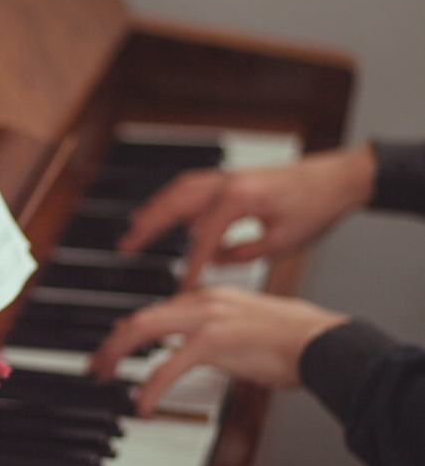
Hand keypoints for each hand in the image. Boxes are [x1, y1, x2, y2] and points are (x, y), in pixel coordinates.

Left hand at [88, 287, 347, 416]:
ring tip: (105, 376)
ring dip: (117, 354)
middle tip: (98, 364)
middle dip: (113, 341)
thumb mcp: (244, 324)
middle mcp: (201, 301)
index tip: (116, 346)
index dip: (131, 330)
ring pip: (143, 330)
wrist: (321, 341)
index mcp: (208, 297)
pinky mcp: (214, 342)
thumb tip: (192, 349)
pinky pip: (169, 366)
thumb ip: (214, 331)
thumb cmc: (293, 337)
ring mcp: (206, 319)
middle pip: (140, 316)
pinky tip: (143, 404)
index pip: (156, 310)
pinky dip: (150, 387)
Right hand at [119, 145, 375, 288]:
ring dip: (155, 210)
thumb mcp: (283, 242)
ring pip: (178, 192)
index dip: (191, 266)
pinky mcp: (231, 178)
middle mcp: (227, 183)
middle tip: (126, 247)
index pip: (202, 238)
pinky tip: (169, 216)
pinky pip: (191, 188)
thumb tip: (216, 260)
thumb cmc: (316, 207)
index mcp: (238, 199)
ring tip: (137, 230)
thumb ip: (243, 253)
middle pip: (174, 205)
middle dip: (147, 227)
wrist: (339, 178)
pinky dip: (173, 201)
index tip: (180, 288)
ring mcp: (227, 177)